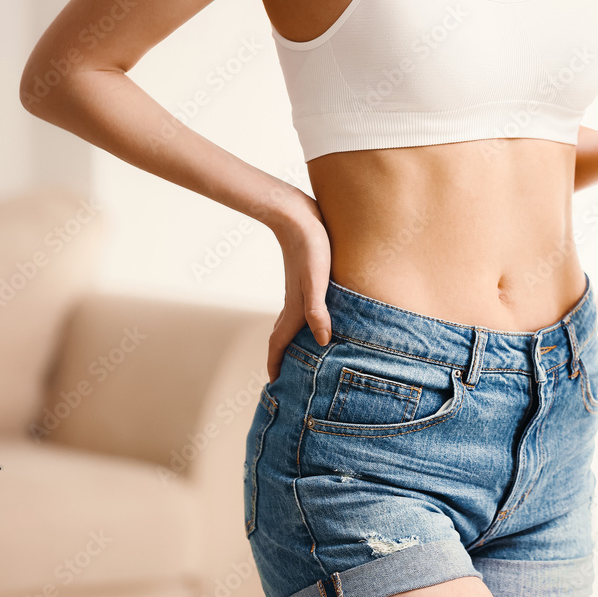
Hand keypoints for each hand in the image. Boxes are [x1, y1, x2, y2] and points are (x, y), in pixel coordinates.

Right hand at [266, 196, 332, 382]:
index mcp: (295, 307)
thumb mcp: (317, 280)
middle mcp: (295, 301)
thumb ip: (317, 310)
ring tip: (303, 352)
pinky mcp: (307, 277)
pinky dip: (306, 319)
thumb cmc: (310, 247)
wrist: (296, 214)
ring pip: (293, 321)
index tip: (274, 383)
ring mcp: (299, 289)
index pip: (279, 342)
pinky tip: (317, 315)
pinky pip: (303, 306)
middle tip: (288, 375)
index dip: (276, 363)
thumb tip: (323, 341)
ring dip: (294, 338)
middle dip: (284, 356)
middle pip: (284, 335)